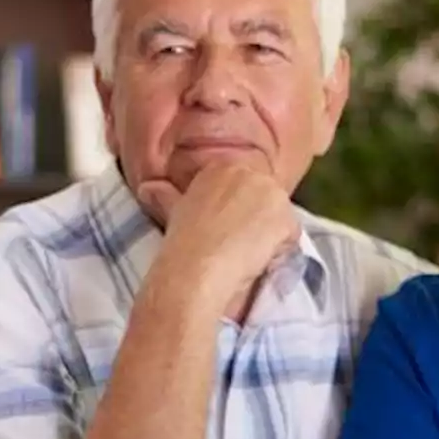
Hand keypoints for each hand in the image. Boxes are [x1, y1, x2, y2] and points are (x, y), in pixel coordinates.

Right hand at [137, 163, 299, 307]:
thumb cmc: (180, 246)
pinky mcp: (285, 218)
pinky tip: (255, 264)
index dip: (240, 218)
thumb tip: (147, 188)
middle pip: (268, 203)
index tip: (225, 237)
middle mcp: (249, 173)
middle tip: (236, 251)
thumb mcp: (172, 212)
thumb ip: (166, 197)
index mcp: (222, 167)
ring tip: (243, 259)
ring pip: (281, 222)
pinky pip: (291, 241)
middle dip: (258, 228)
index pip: (247, 191)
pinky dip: (278, 256)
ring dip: (268, 242)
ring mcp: (270, 193)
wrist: (193, 271)